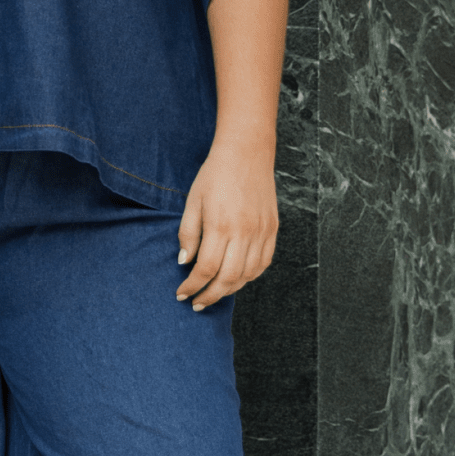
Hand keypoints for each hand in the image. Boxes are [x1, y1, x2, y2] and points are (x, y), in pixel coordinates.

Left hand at [174, 141, 277, 309]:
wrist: (247, 152)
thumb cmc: (215, 174)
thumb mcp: (193, 201)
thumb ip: (188, 234)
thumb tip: (184, 262)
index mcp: (221, 225)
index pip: (205, 269)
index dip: (192, 286)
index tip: (182, 293)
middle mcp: (244, 232)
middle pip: (228, 278)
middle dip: (210, 296)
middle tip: (197, 303)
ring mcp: (262, 232)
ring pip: (248, 275)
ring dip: (230, 289)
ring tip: (214, 293)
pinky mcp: (273, 229)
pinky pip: (264, 262)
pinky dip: (250, 276)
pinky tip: (237, 279)